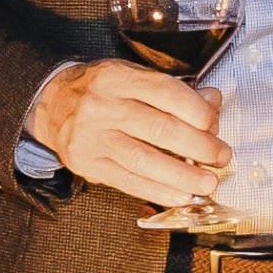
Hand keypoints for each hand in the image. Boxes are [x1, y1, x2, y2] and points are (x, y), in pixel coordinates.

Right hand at [27, 60, 229, 206]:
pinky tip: (180, 196)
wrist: (51, 104)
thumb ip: (174, 90)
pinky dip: (157, 190)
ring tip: (208, 182)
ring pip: (144, 160)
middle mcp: (102, 107)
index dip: (196, 110)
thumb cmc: (103, 89)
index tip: (215, 123)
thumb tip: (213, 102)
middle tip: (222, 156)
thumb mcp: (134, 77)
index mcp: (117, 78)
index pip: (164, 92)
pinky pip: (126, 181)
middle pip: (158, 129)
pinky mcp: (86, 165)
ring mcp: (92, 138)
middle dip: (198, 146)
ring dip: (182, 175)